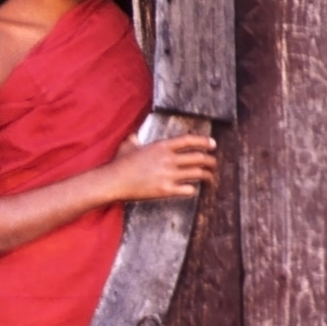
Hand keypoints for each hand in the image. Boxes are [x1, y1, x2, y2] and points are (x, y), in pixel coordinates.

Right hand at [103, 133, 217, 200]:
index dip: (204, 142)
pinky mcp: (166, 190)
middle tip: (213, 164)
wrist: (113, 181)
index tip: (212, 144)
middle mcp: (168, 159)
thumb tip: (133, 136)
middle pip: (199, 158)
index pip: (189, 140)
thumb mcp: (128, 146)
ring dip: (206, 176)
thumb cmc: (119, 163)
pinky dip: (192, 189)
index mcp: (161, 146)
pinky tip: (191, 189)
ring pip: (197, 174)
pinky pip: (188, 189)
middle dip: (210, 161)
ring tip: (209, 178)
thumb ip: (134, 139)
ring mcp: (168, 175)